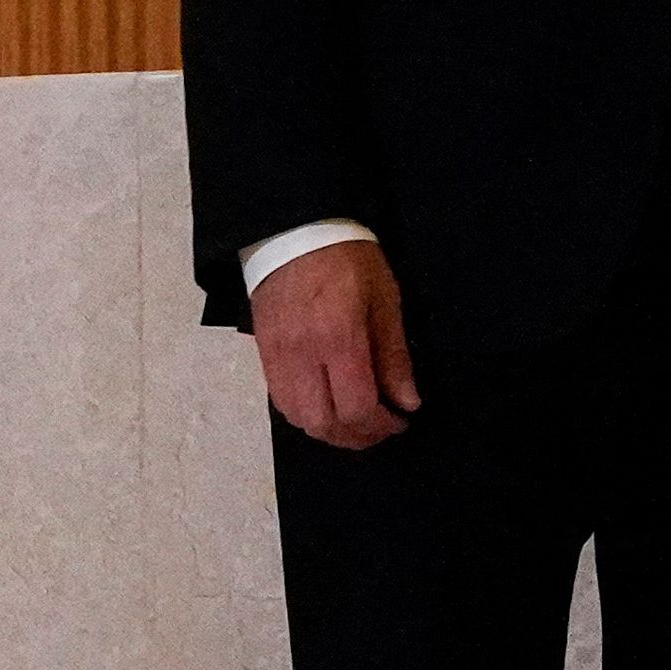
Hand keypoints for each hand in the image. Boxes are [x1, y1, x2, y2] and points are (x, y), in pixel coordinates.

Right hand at [255, 240, 419, 447]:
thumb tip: (407, 402)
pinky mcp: (263, 355)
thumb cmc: (347, 259)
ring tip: (354, 421)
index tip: (400, 420)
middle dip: (356, 437)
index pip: (357, 407)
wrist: (292, 232)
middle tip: (379, 428)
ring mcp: (278, 357)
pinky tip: (326, 405)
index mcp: (339, 337)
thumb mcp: (384, 298)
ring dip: (330, 431)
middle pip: (324, 423)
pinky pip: (281, 402)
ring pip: (299, 419)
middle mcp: (303, 355)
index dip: (382, 425)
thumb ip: (394, 355)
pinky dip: (306, 415)